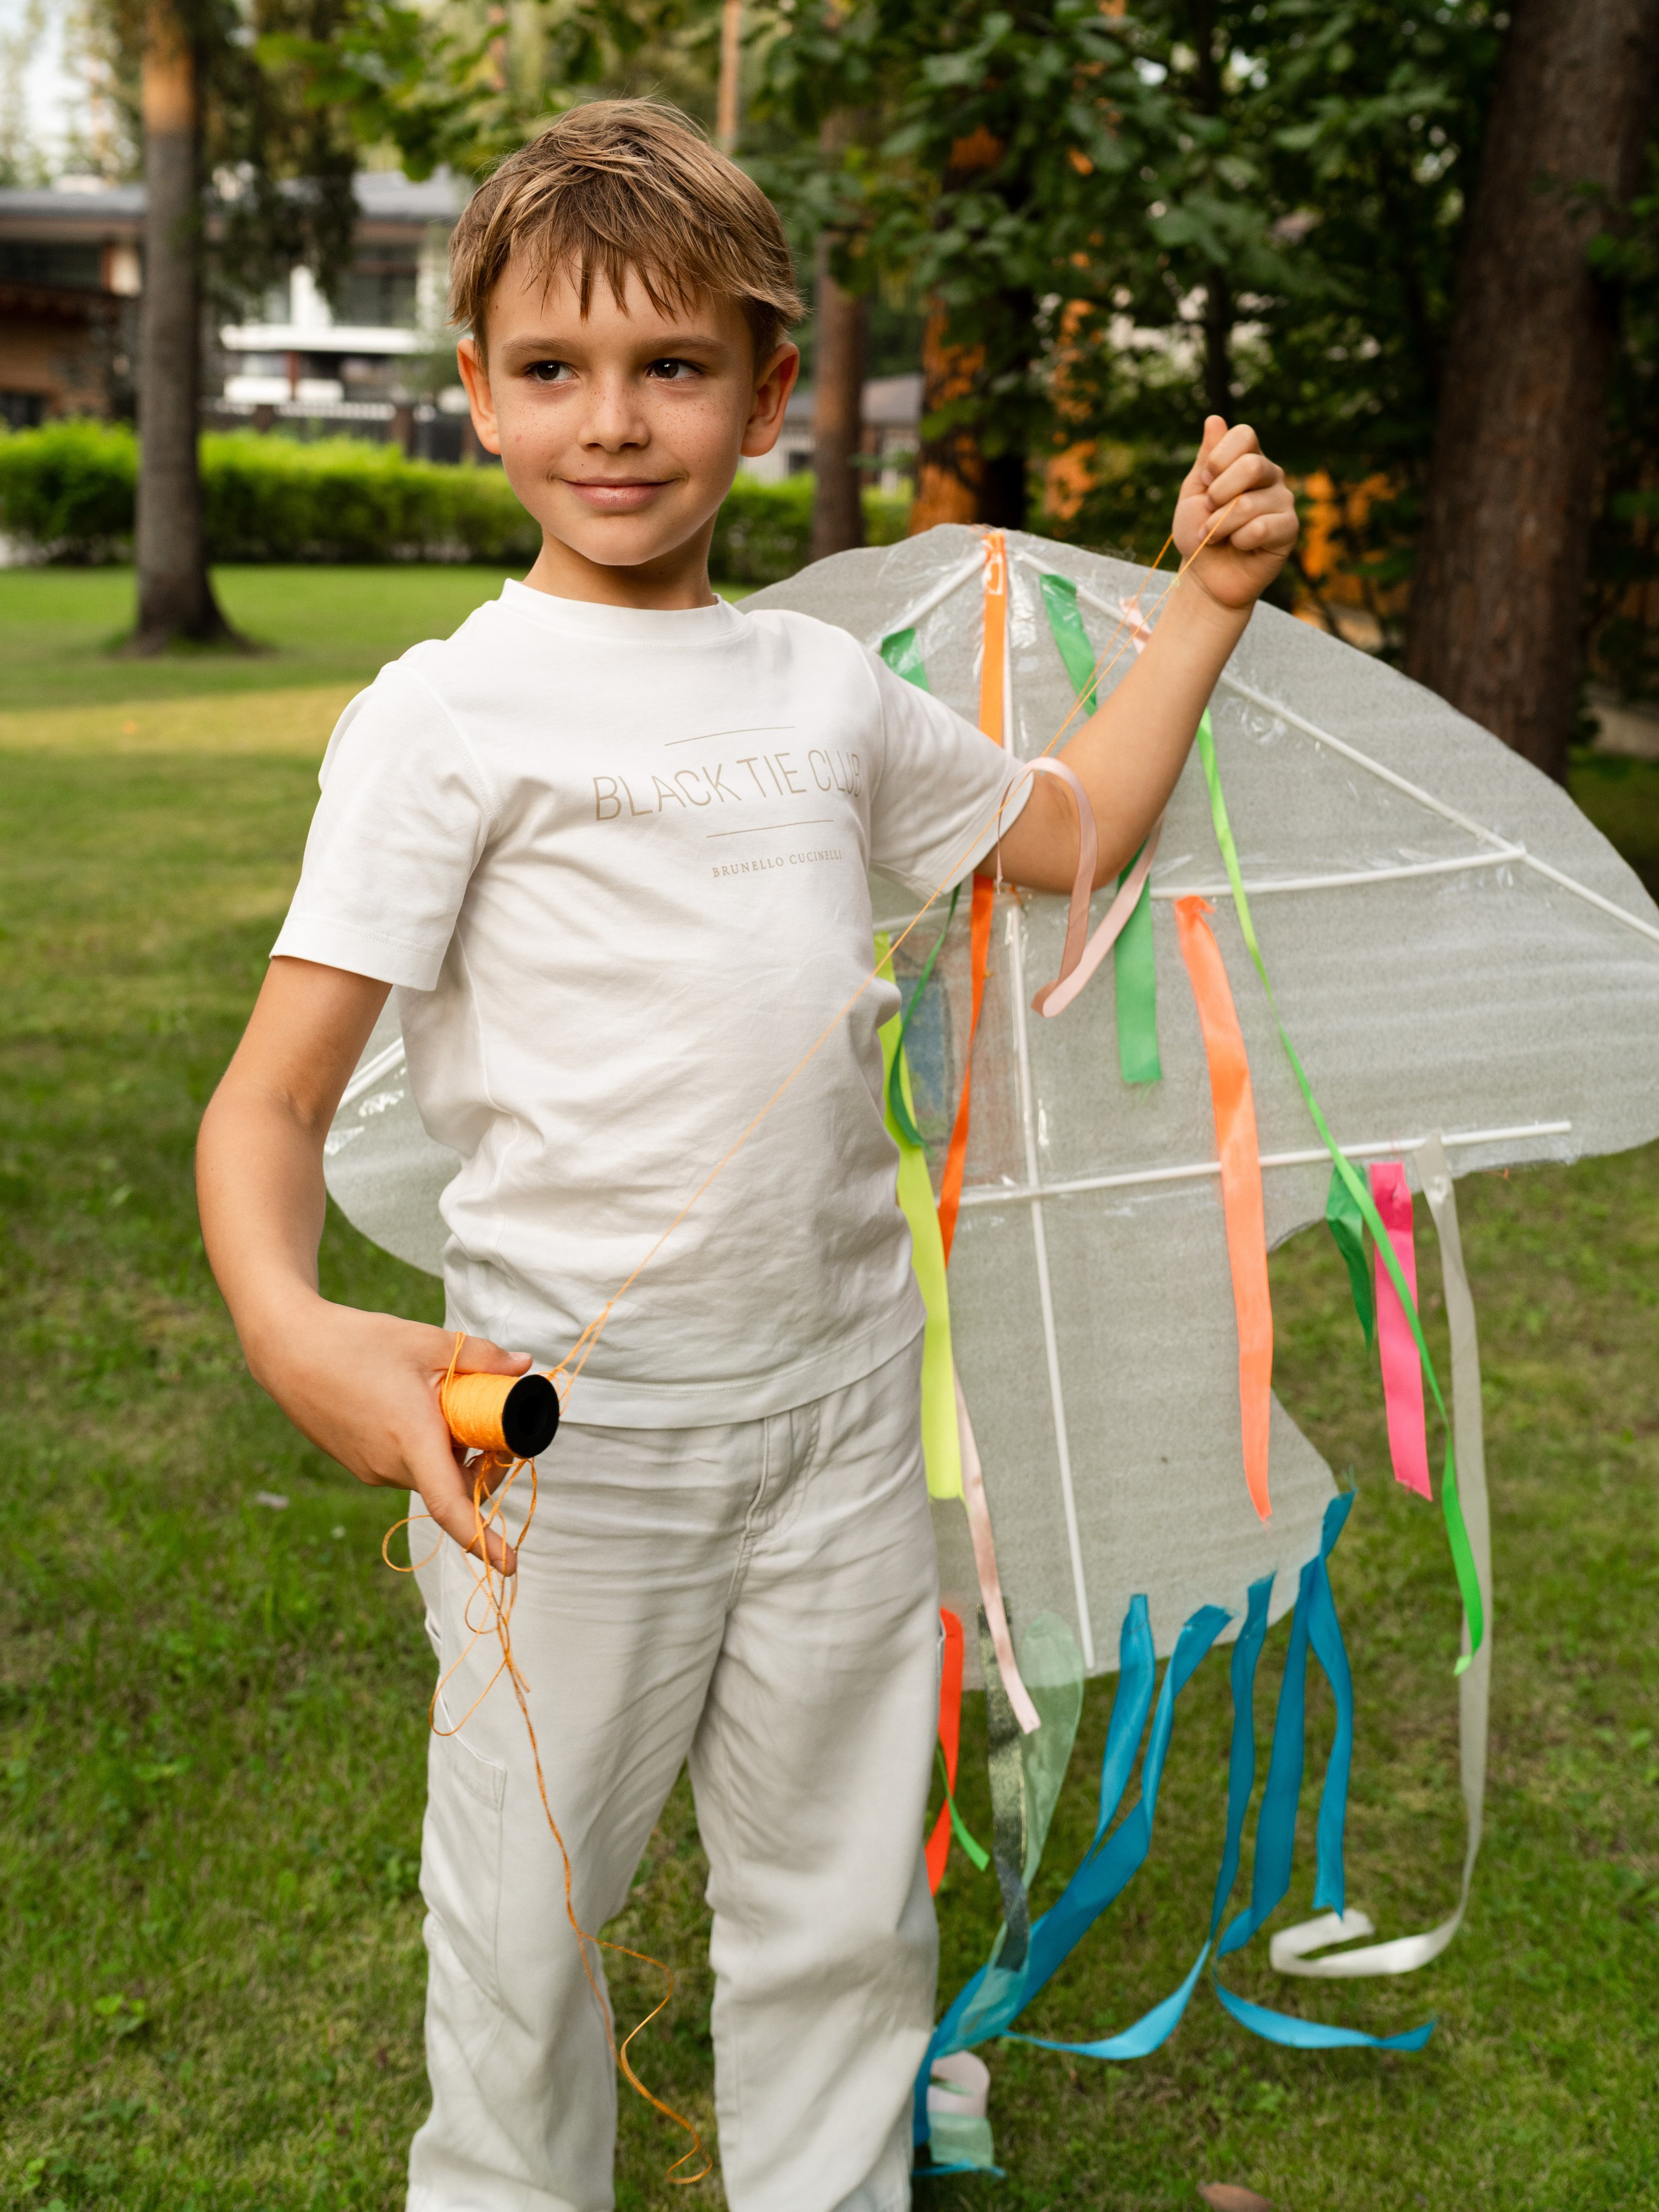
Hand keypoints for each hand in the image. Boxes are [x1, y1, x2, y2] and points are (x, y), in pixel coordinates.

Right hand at [249, 1300, 531, 1573]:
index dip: (483, 1541)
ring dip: (450, 1452)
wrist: (288, 1350)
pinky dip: (423, 1448)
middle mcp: (390, 1466)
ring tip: (445, 1400)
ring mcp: (370, 1469)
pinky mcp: (358, 1463)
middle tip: (491, 1421)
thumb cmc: (357, 1343)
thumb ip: (482, 1357)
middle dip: (481, 1464)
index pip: (451, 1507)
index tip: (510, 1566)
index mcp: (412, 1441)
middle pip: (452, 1485)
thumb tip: (524, 1367)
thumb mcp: (428, 1342)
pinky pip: (405, 1466)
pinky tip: (415, 1407)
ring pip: (429, 1473)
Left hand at [1173, 416, 1297, 612]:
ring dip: (1220, 525)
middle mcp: (1271, 475)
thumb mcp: (1194, 492)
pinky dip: (1238, 541)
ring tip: (1216, 536)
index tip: (1205, 482)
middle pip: (1251, 465)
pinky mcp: (1289, 530)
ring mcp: (1283, 501)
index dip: (1217, 458)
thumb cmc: (1198, 532)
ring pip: (1249, 503)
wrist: (1205, 576)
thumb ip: (1206, 458)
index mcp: (1249, 459)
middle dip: (1218, 494)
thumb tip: (1214, 419)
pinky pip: (1261, 528)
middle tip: (1209, 511)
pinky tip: (1238, 546)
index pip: (1244, 435)